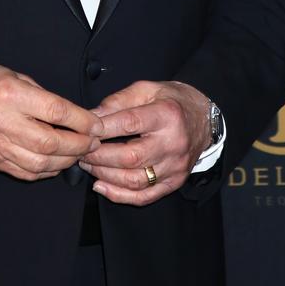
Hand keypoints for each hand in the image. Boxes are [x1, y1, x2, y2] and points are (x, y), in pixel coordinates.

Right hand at [0, 57, 103, 180]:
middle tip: (93, 142)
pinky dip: (47, 171)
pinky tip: (57, 163)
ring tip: (78, 153)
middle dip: (79, 145)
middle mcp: (3, 121)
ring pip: (40, 163)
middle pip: (50, 143)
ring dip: (66, 161)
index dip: (82, 121)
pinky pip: (26, 173)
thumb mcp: (17, 77)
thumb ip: (44, 98)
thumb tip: (74, 117)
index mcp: (11, 94)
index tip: (97, 125)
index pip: (56, 112)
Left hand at [78, 80, 211, 205]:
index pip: (130, 123)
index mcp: (167, 115)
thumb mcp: (147, 89)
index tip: (84, 129)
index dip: (103, 128)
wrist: (204, 119)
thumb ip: (118, 101)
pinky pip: (144, 196)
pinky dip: (119, 195)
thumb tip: (92, 116)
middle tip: (81, 150)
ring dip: (104, 175)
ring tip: (87, 165)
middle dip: (99, 156)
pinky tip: (101, 186)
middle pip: (130, 157)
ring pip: (134, 180)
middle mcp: (173, 144)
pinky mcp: (174, 182)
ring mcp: (175, 167)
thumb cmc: (171, 101)